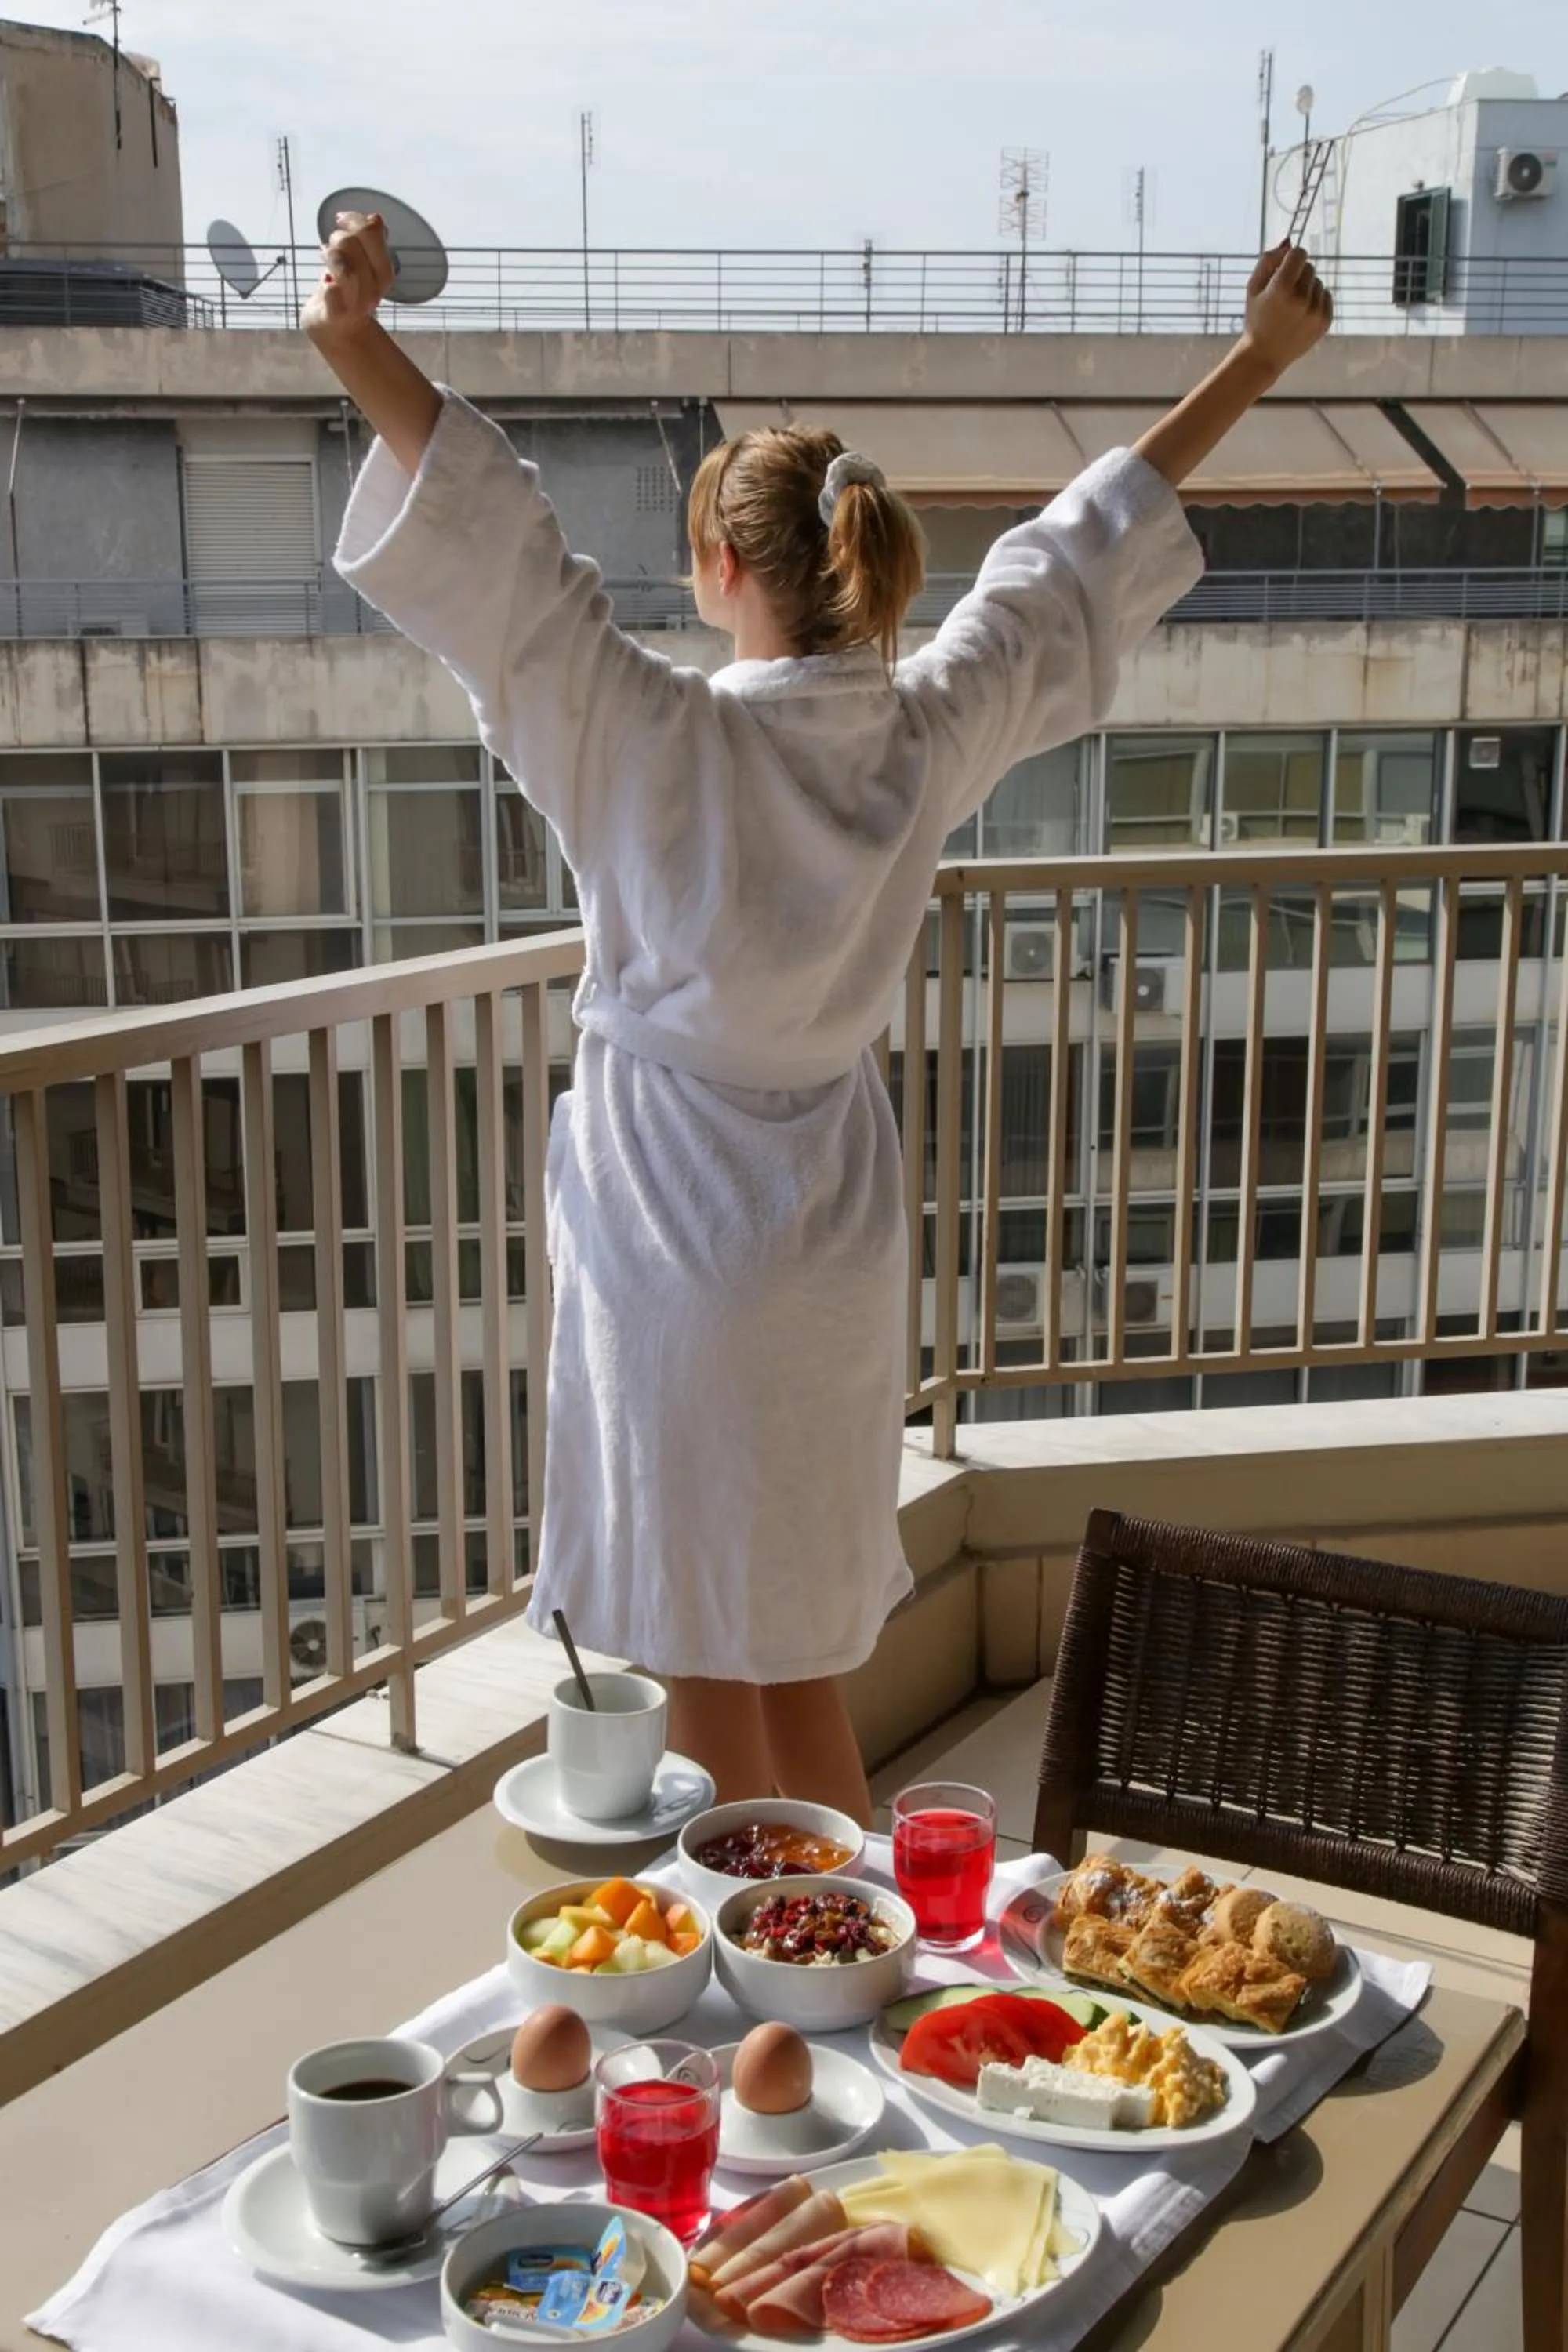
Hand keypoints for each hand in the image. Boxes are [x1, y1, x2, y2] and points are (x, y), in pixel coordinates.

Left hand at [302, 211, 394, 345]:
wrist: (336, 332)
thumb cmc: (346, 293)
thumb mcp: (358, 262)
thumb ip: (367, 241)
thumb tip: (377, 219)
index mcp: (383, 274)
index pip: (372, 232)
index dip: (354, 220)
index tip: (341, 219)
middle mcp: (374, 290)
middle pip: (352, 244)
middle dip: (338, 239)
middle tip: (333, 247)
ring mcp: (355, 305)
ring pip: (345, 267)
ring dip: (330, 258)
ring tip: (326, 260)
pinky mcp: (335, 317)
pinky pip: (334, 296)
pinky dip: (331, 289)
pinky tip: (328, 284)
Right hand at [1240, 243, 1332, 379]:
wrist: (1264, 355)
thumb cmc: (1256, 319)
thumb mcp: (1253, 287)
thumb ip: (1268, 260)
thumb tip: (1288, 241)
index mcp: (1281, 288)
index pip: (1299, 253)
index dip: (1291, 258)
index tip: (1284, 268)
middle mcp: (1301, 299)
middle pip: (1309, 267)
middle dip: (1298, 274)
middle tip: (1284, 293)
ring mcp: (1315, 311)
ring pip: (1318, 282)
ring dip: (1307, 288)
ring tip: (1292, 307)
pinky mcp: (1325, 321)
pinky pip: (1326, 296)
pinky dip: (1315, 300)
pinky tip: (1301, 314)